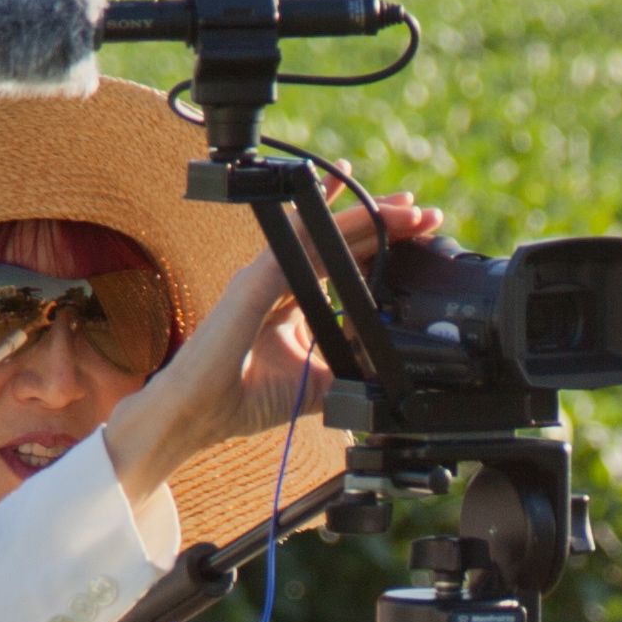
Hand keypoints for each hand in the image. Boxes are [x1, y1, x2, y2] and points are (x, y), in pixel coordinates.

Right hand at [103, 191, 444, 504]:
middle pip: (336, 238)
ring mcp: (265, 275)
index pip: (339, 260)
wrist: (198, 414)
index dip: (377, 244)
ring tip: (405, 209)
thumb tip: (390, 359)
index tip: (416, 235)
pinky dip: (322, 223)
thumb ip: (348, 361)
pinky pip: (295, 243)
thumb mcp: (317, 381)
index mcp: (291, 299)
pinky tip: (352, 208)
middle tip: (423, 212)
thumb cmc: (246, 399)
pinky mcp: (254, 282)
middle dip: (383, 221)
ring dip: (366, 217)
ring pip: (322, 233)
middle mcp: (278, 279)